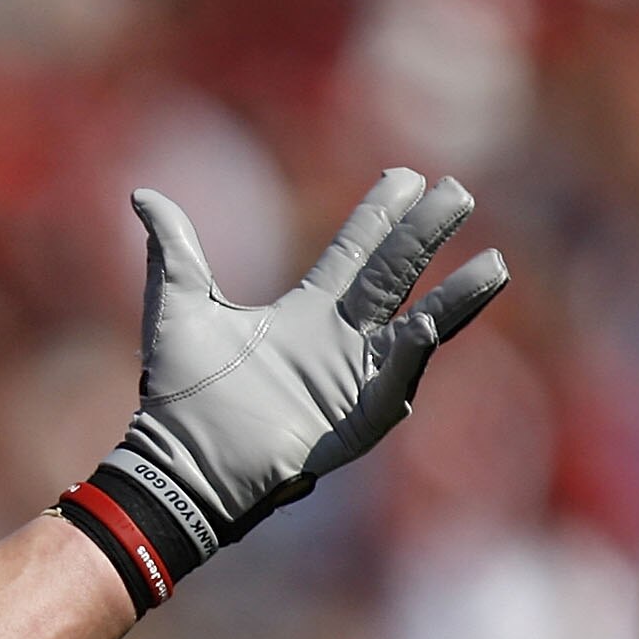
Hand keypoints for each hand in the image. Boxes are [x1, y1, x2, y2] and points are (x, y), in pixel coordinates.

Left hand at [84, 170, 507, 592]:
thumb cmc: (177, 394)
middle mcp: (338, 339)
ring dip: (456, 299)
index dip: (380, 214)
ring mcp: (353, 378)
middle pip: (394, 275)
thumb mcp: (176, 309)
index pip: (354, 251)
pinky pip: (393, 382)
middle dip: (425, 234)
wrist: (178, 462)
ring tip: (495, 265)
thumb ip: (173, 251)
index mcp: (304, 311)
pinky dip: (411, 356)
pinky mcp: (356, 419)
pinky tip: (427, 327)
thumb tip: (144, 195)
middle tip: (458, 191)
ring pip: (419, 328)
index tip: (406, 176)